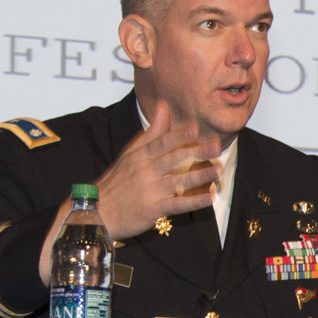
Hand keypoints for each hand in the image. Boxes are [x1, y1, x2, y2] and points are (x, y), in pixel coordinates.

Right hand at [95, 99, 221, 239]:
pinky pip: (177, 204)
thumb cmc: (119, 180)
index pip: (161, 143)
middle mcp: (146, 171)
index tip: (195, 129)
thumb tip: (163, 106)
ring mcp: (150, 190)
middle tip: (217, 147)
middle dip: (196, 152)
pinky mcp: (154, 209)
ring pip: (178, 180)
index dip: (178, 136)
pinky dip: (194, 201)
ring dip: (199, 175)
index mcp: (141, 156)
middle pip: (173, 159)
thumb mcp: (131, 153)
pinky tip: (209, 197)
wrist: (100, 211)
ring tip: (217, 170)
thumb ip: (152, 132)